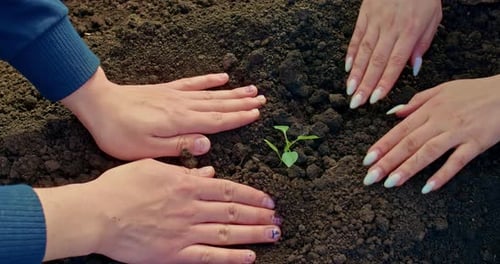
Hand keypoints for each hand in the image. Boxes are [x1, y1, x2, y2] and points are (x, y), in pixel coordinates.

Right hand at [35, 159, 280, 262]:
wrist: (97, 214)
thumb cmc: (120, 186)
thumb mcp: (153, 167)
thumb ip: (184, 170)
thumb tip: (209, 171)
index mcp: (187, 185)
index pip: (230, 190)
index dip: (253, 195)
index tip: (269, 199)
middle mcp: (192, 208)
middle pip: (234, 210)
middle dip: (260, 215)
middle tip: (278, 218)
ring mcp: (185, 232)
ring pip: (228, 232)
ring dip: (254, 233)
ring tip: (273, 234)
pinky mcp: (174, 253)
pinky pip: (209, 257)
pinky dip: (231, 258)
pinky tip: (249, 257)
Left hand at [61, 67, 265, 159]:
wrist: (99, 105)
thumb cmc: (120, 133)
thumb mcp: (147, 149)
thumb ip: (179, 146)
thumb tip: (208, 143)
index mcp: (181, 122)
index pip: (217, 121)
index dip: (238, 117)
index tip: (256, 113)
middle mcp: (183, 106)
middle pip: (219, 105)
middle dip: (241, 103)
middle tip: (262, 99)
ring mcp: (175, 96)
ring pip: (211, 94)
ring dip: (232, 92)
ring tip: (251, 89)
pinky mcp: (167, 90)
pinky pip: (193, 83)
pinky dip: (209, 80)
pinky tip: (222, 77)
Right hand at [345, 0, 441, 108]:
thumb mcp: (433, 17)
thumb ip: (423, 44)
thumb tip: (414, 68)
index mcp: (409, 32)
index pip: (395, 63)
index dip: (384, 82)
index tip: (375, 99)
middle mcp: (390, 29)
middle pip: (376, 62)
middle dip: (365, 85)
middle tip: (356, 103)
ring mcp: (375, 22)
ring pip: (363, 52)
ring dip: (355, 73)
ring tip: (349, 91)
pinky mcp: (365, 15)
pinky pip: (356, 37)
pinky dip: (350, 53)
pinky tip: (347, 68)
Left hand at [361, 75, 499, 192]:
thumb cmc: (474, 91)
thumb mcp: (441, 90)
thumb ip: (416, 102)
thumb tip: (393, 113)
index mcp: (429, 109)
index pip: (400, 130)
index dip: (382, 145)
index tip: (367, 160)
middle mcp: (440, 121)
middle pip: (409, 143)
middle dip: (387, 161)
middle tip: (370, 177)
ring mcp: (458, 133)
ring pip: (427, 152)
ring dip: (407, 168)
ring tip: (390, 183)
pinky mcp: (476, 143)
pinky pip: (457, 162)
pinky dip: (442, 175)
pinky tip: (427, 188)